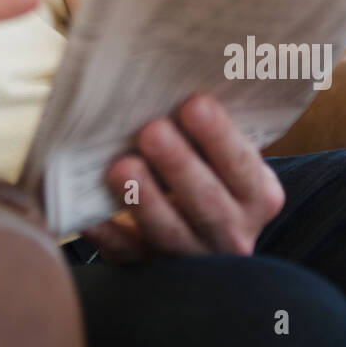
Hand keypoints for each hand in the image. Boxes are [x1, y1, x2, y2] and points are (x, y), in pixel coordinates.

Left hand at [80, 92, 285, 262]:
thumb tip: (175, 74)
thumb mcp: (222, 155)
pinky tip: (87, 215)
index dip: (220, 137)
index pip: (243, 167)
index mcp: (258, 195)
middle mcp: (233, 232)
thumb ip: (209, 128)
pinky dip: (107, 235)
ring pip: (170, 233)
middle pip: (207, 202)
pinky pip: (129, 256)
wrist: (199, 230)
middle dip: (179, 165)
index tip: (193, 103)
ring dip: (144, 199)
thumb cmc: (207, 171)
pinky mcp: (154, 273)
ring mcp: (193, 257)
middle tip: (152, 130)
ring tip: (120, 166)